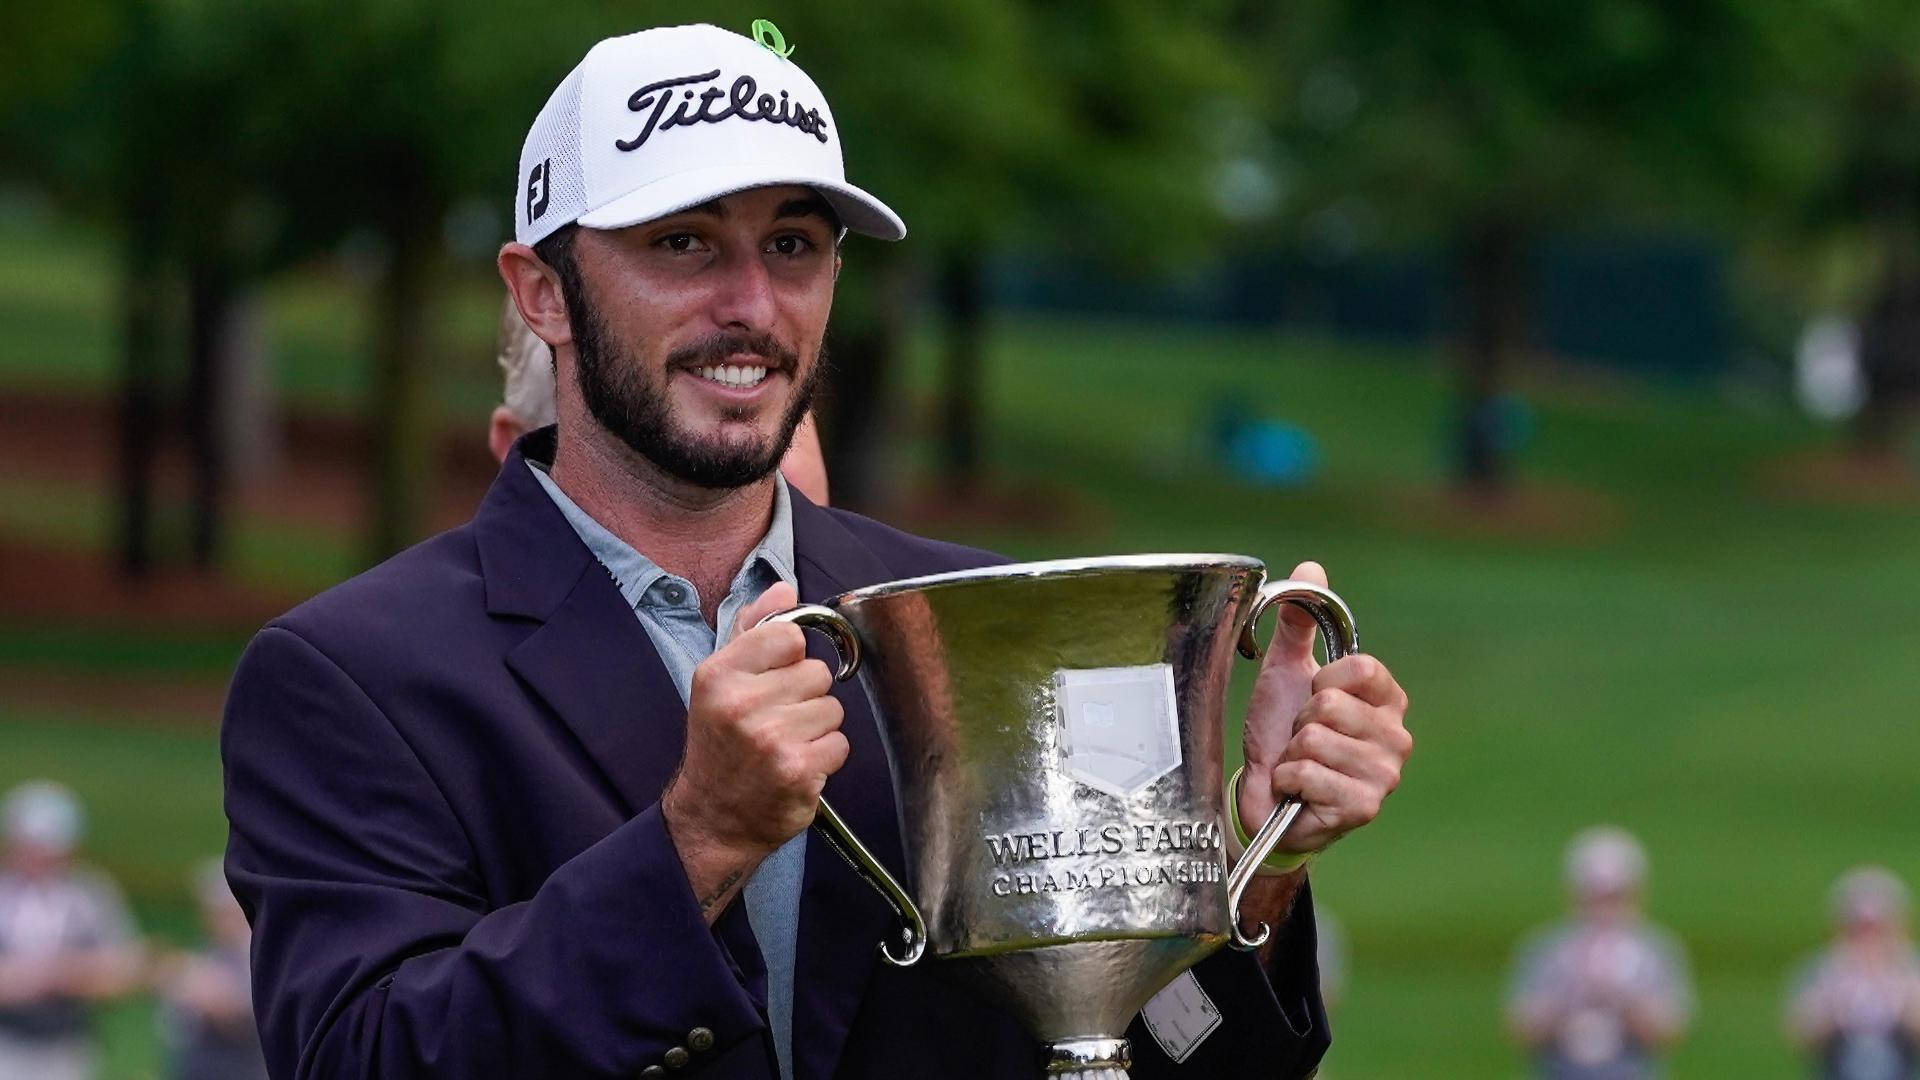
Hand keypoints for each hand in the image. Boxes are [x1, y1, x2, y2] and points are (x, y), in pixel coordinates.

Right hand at [662, 582, 846, 917]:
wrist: (711, 818)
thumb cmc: (720, 744)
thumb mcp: (722, 682)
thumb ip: (754, 631)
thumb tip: (784, 587)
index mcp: (719, 674)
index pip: (790, 634)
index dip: (791, 657)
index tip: (774, 679)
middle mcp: (741, 704)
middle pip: (818, 672)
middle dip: (806, 696)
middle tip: (776, 720)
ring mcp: (770, 739)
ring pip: (833, 708)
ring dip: (818, 728)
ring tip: (786, 744)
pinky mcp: (797, 771)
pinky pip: (840, 744)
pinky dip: (825, 757)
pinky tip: (797, 766)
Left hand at [1240, 561, 1410, 856]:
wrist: (1265, 793)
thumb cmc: (1281, 730)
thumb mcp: (1285, 671)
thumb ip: (1297, 623)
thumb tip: (1311, 568)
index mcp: (1387, 699)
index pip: (1362, 668)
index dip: (1323, 679)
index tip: (1313, 696)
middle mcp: (1397, 736)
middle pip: (1331, 704)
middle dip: (1301, 720)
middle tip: (1301, 737)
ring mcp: (1385, 775)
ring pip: (1315, 740)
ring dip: (1292, 752)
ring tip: (1299, 762)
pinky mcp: (1364, 807)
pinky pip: (1310, 775)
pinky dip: (1290, 780)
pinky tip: (1297, 790)